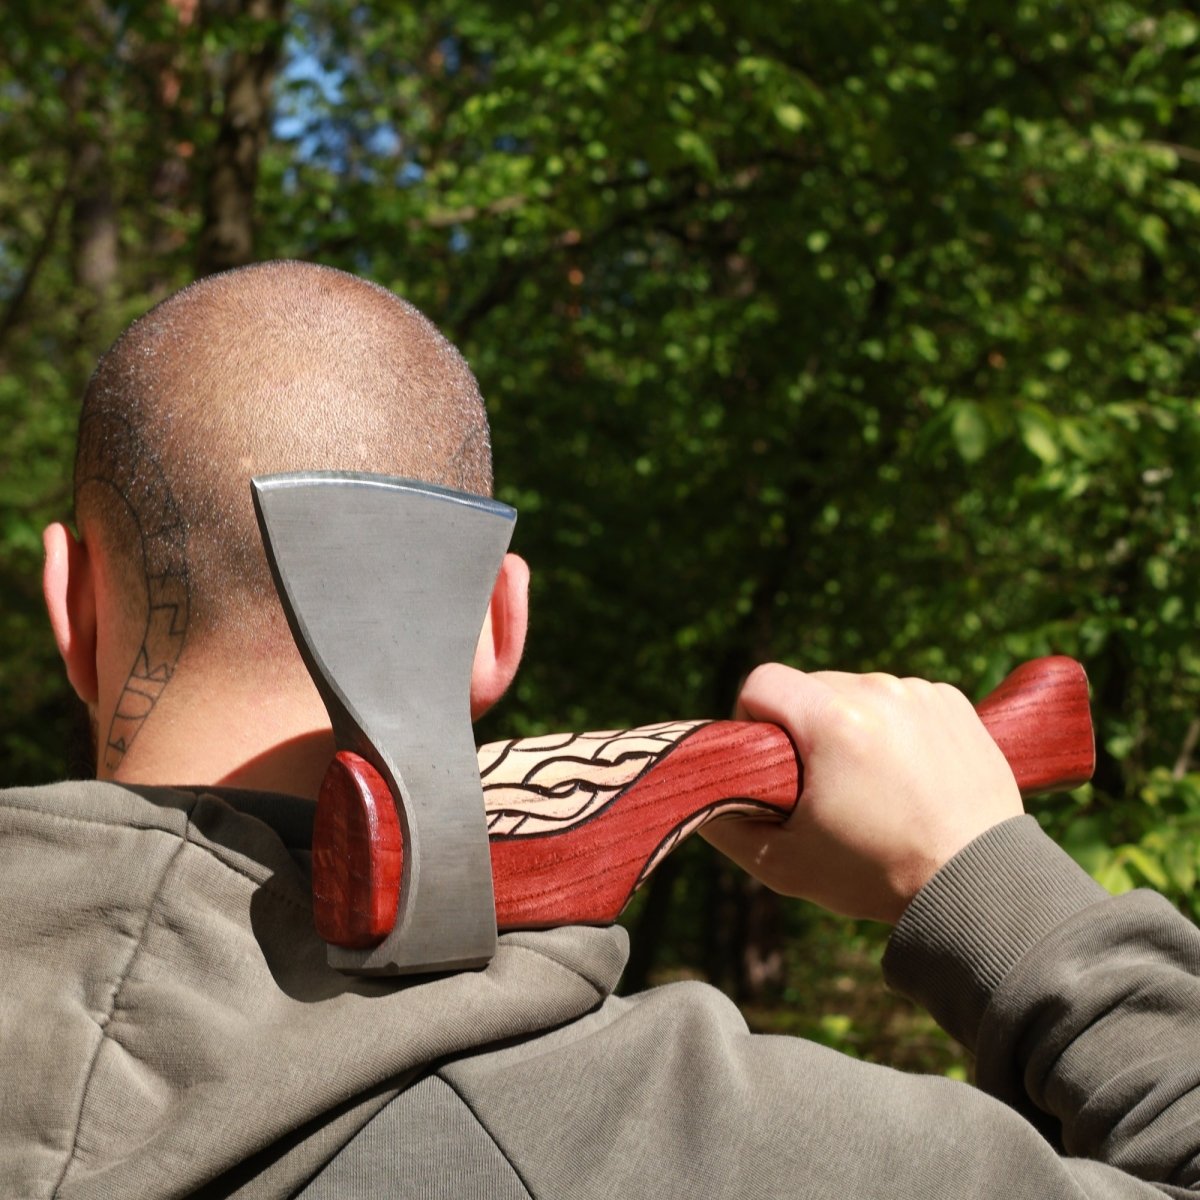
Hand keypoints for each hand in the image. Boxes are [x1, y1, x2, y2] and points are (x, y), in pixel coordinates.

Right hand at [701, 665, 1022, 922]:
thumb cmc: (876, 874)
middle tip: (823, 784)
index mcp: (834, 721)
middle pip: (810, 685)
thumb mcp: (783, 862)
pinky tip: (906, 773)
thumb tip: (697, 796)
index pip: (763, 681)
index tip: (771, 762)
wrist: (977, 886)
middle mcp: (879, 692)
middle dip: (803, 726)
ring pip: (855, 690)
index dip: (752, 718)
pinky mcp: (954, 702)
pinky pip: (900, 698)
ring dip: (849, 724)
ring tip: (871, 783)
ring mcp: (921, 693)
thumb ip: (726, 824)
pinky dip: (893, 727)